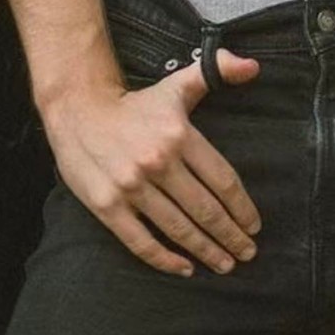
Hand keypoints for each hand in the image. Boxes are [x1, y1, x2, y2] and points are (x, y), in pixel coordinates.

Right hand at [41, 49, 262, 276]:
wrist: (79, 111)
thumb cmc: (138, 103)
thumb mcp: (179, 83)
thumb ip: (218, 71)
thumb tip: (253, 66)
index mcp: (180, 136)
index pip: (222, 180)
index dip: (242, 207)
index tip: (254, 225)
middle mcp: (158, 162)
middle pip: (205, 209)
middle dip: (230, 235)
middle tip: (248, 252)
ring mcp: (131, 187)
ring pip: (178, 228)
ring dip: (206, 250)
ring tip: (225, 263)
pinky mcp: (107, 206)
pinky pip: (140, 241)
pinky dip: (165, 259)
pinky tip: (185, 268)